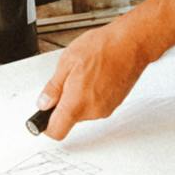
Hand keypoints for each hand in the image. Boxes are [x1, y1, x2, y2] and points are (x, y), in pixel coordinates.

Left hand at [37, 21, 161, 139]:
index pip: (56, 131)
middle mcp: (92, 111)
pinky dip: (92, 94)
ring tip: (85, 73)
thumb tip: (43, 103)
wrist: (131, 44)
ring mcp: (106, 109)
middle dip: (64, 103)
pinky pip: (96, 105)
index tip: (43, 116)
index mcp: (76, 103)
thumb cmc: (103, 48)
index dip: (46, 125)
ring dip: (79, 97)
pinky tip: (96, 75)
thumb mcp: (67, 62)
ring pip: (83, 111)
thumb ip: (53, 88)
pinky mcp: (115, 104)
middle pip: (69, 119)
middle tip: (68, 80)